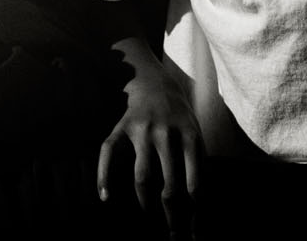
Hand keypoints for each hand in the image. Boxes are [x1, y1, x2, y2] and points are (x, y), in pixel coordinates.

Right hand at [98, 64, 201, 237]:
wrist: (154, 81)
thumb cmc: (179, 117)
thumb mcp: (195, 133)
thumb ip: (197, 163)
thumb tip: (201, 205)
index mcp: (190, 137)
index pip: (194, 184)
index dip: (195, 212)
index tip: (195, 233)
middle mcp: (166, 134)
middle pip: (170, 186)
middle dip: (173, 216)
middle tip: (174, 236)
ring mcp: (142, 130)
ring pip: (143, 176)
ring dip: (146, 204)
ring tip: (149, 219)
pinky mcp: (121, 127)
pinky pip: (109, 153)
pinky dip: (104, 176)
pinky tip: (106, 198)